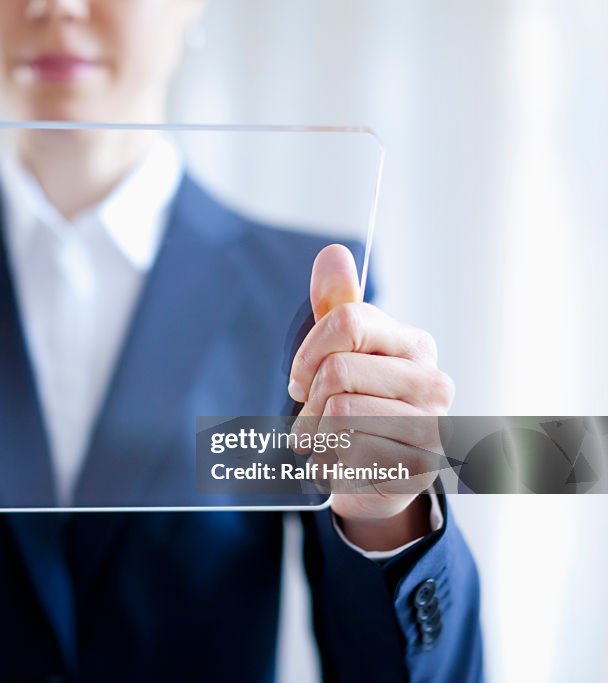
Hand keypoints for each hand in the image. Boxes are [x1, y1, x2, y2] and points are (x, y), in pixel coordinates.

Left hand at [288, 245, 453, 549]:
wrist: (380, 474)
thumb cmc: (358, 406)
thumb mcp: (344, 353)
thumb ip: (337, 303)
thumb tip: (333, 252)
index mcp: (414, 345)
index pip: (346, 321)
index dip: (307, 352)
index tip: (299, 379)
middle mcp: (433, 382)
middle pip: (336, 371)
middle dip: (308, 401)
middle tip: (314, 419)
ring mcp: (432, 427)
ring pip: (339, 414)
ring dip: (317, 436)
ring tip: (328, 443)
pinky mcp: (419, 469)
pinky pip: (350, 455)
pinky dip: (332, 464)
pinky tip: (344, 465)